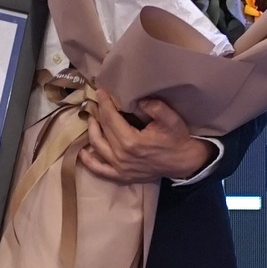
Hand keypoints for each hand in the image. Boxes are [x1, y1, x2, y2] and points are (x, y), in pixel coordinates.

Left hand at [79, 90, 217, 184]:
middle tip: (97, 100)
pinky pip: (100, 170)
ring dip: (92, 130)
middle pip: (103, 129)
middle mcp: (121, 156)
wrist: (184, 162)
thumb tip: (137, 98)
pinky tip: (82, 151)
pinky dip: (89, 161)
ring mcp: (120, 168)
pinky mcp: (121, 176)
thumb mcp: (171, 119)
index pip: (111, 118)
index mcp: (132, 141)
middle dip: (98, 112)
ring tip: (91, 118)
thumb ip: (155, 107)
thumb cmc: (177, 139)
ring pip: (97, 146)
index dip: (105, 102)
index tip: (100, 91)